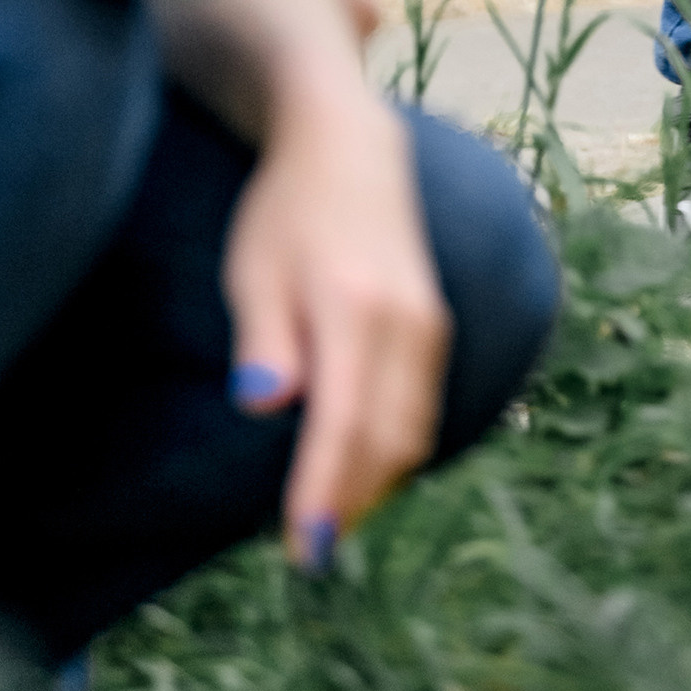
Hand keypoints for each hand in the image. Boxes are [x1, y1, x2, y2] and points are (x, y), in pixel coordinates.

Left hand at [224, 65, 451, 570]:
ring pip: (413, 428)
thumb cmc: (286, 208)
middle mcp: (405, 319)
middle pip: (388, 438)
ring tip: (330, 516)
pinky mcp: (436, 322)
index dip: (323, 490)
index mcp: (355, 305)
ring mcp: (429, 320)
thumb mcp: (254, 266)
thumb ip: (263, 336)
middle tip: (308, 546)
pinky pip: (422, 404)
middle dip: (352, 500)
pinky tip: (360, 467)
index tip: (301, 546)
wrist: (350, 144)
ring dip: (376, 482)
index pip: (343, 421)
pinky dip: (395, 448)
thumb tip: (263, 402)